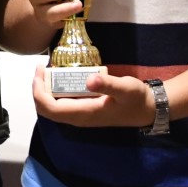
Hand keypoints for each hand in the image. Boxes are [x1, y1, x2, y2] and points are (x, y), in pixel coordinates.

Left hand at [32, 65, 154, 128]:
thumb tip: (89, 80)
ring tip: (47, 70)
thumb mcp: (125, 88)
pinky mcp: (85, 111)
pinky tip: (61, 76)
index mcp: (84, 114)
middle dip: (38, 90)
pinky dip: (55, 91)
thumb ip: (107, 84)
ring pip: (53, 107)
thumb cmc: (136, 99)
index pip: (50, 108)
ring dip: (45, 90)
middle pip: (47, 109)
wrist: (148, 109)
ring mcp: (81, 116)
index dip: (38, 92)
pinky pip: (62, 104)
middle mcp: (79, 118)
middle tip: (41, 68)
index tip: (39, 71)